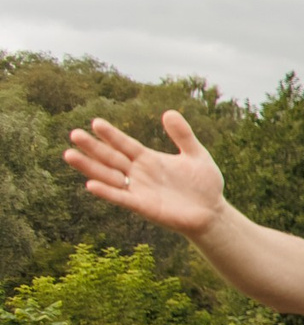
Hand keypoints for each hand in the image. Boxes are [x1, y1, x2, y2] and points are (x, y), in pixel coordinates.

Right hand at [65, 112, 225, 234]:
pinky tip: (90, 185)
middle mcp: (139, 173)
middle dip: (93, 147)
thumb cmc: (204, 184)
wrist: (212, 212)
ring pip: (109, 176)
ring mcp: (139, 190)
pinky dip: (107, 192)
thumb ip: (183, 135)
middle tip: (74, 134)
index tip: (95, 122)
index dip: (112, 134)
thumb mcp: (196, 154)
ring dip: (90, 167)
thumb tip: (169, 112)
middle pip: (111, 157)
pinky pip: (121, 198)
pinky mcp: (143, 206)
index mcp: (149, 159)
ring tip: (69, 155)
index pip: (125, 144)